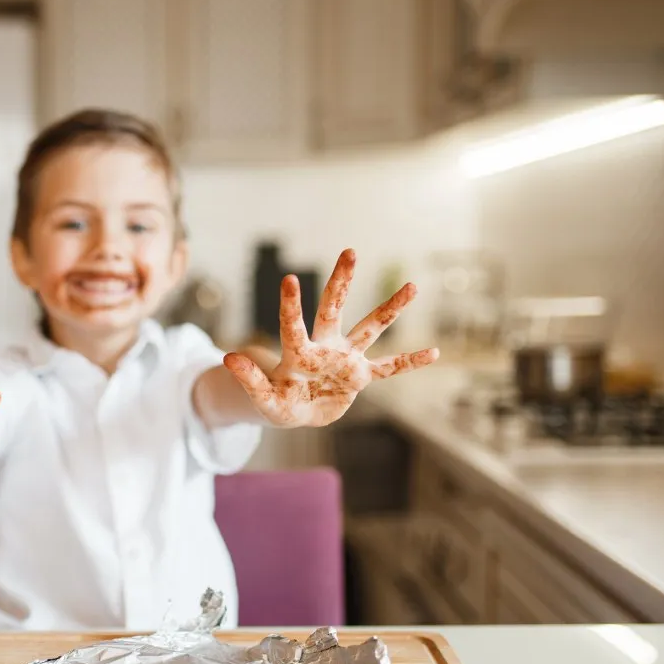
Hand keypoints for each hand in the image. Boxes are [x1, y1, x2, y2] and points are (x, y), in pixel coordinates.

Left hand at [223, 249, 437, 427]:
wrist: (294, 411)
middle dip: (341, 282)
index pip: (294, 326)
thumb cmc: (276, 403)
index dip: (291, 305)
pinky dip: (409, 363)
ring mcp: (345, 360)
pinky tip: (435, 352)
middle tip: (350, 251)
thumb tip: (228, 357)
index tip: (290, 278)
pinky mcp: (359, 377)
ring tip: (412, 286)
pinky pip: (388, 368)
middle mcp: (325, 348)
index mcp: (299, 354)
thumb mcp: (262, 398)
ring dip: (390, 310)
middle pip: (334, 309)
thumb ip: (249, 379)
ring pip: (369, 329)